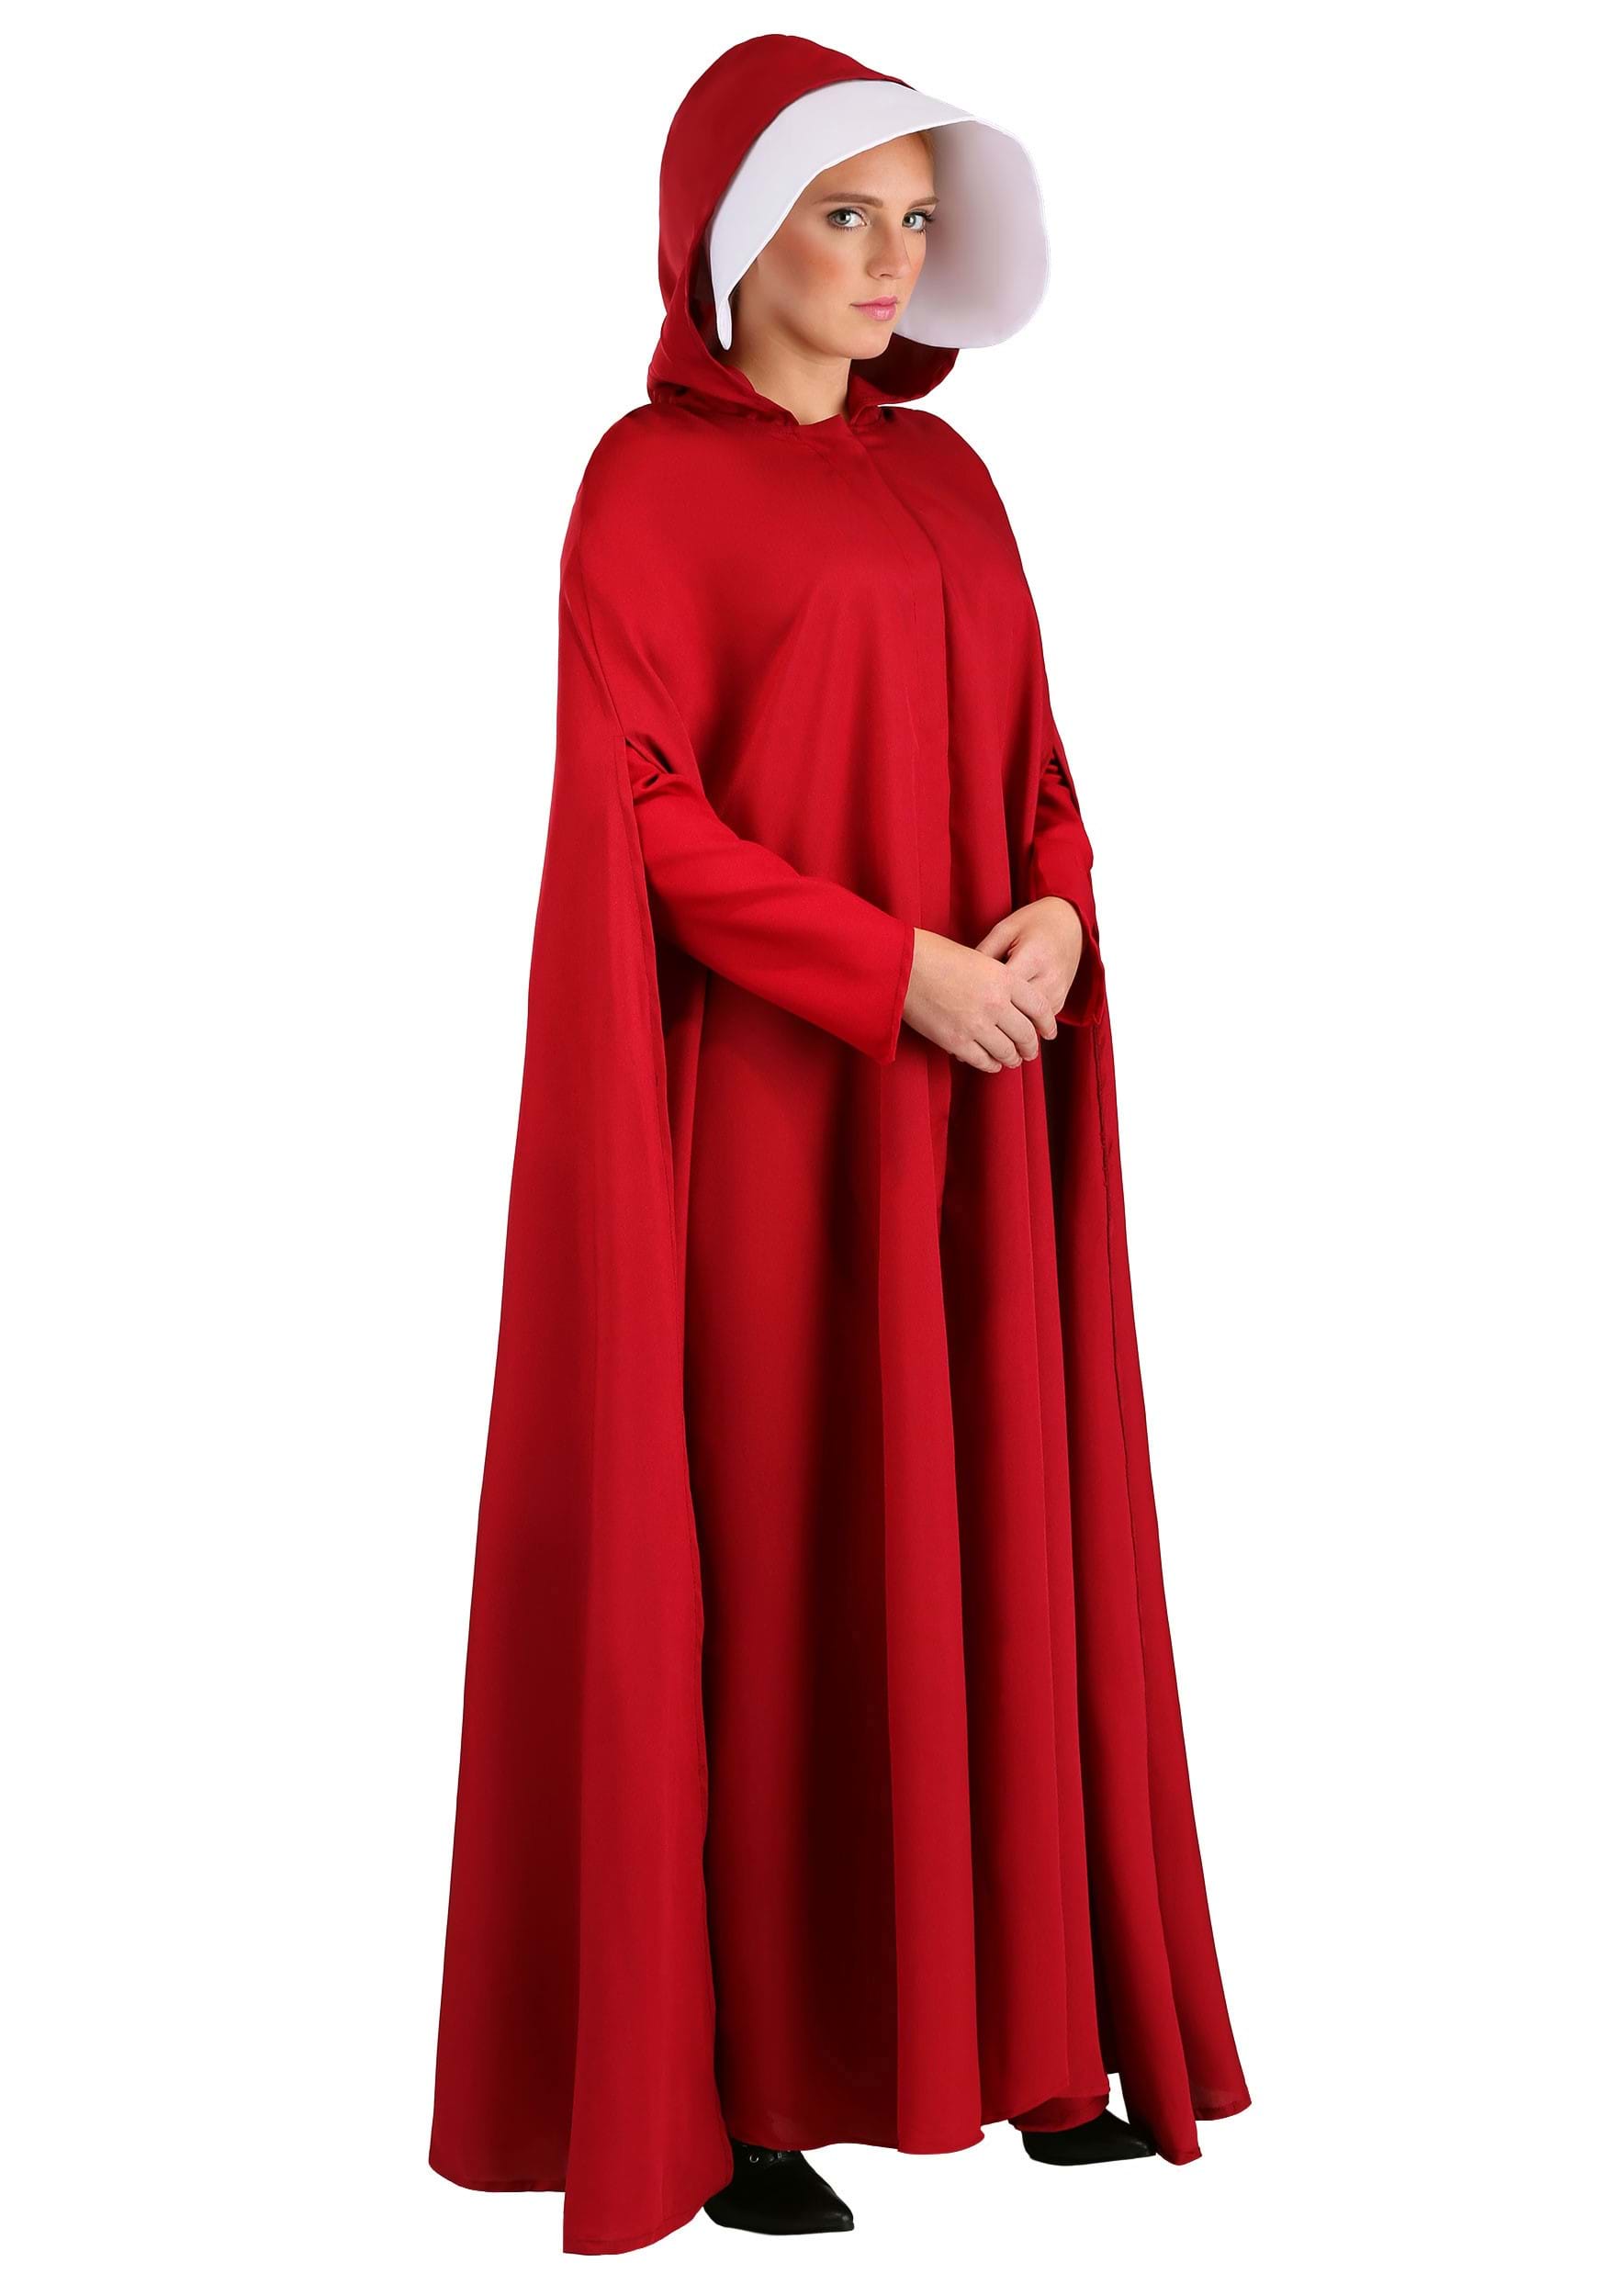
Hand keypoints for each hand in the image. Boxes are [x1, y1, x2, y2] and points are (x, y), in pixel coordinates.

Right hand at [900, 925, 1059, 1072]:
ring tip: (1012, 1059)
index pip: (1039, 1007)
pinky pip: (983, 1060)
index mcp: (1004, 978)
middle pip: (1026, 1034)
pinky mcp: (956, 1041)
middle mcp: (995, 1003)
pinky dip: (991, 1064)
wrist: (902, 965)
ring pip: (1007, 1051)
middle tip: (1030, 1051)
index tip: (1048, 1032)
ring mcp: (976, 1024)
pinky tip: (992, 1063)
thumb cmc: (935, 956)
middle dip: (1030, 1046)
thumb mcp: (978, 958)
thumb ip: (998, 981)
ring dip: (1012, 1058)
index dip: (1047, 1023)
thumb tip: (1010, 1004)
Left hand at [973, 898, 1084, 1039]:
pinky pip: (1039, 1022)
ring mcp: (1058, 992)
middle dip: (995, 1024)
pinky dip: (1021, 1027)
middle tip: (970, 1038)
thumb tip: (961, 980)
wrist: (1070, 923)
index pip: (1005, 989)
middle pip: (1019, 1013)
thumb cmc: (1033, 923)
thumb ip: (985, 953)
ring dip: (1009, 1031)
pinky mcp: (1061, 1000)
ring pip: (1030, 1023)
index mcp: (1034, 957)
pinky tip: (1004, 1032)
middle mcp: (1050, 978)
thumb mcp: (1005, 930)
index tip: (960, 1012)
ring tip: (986, 1042)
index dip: (981, 1001)